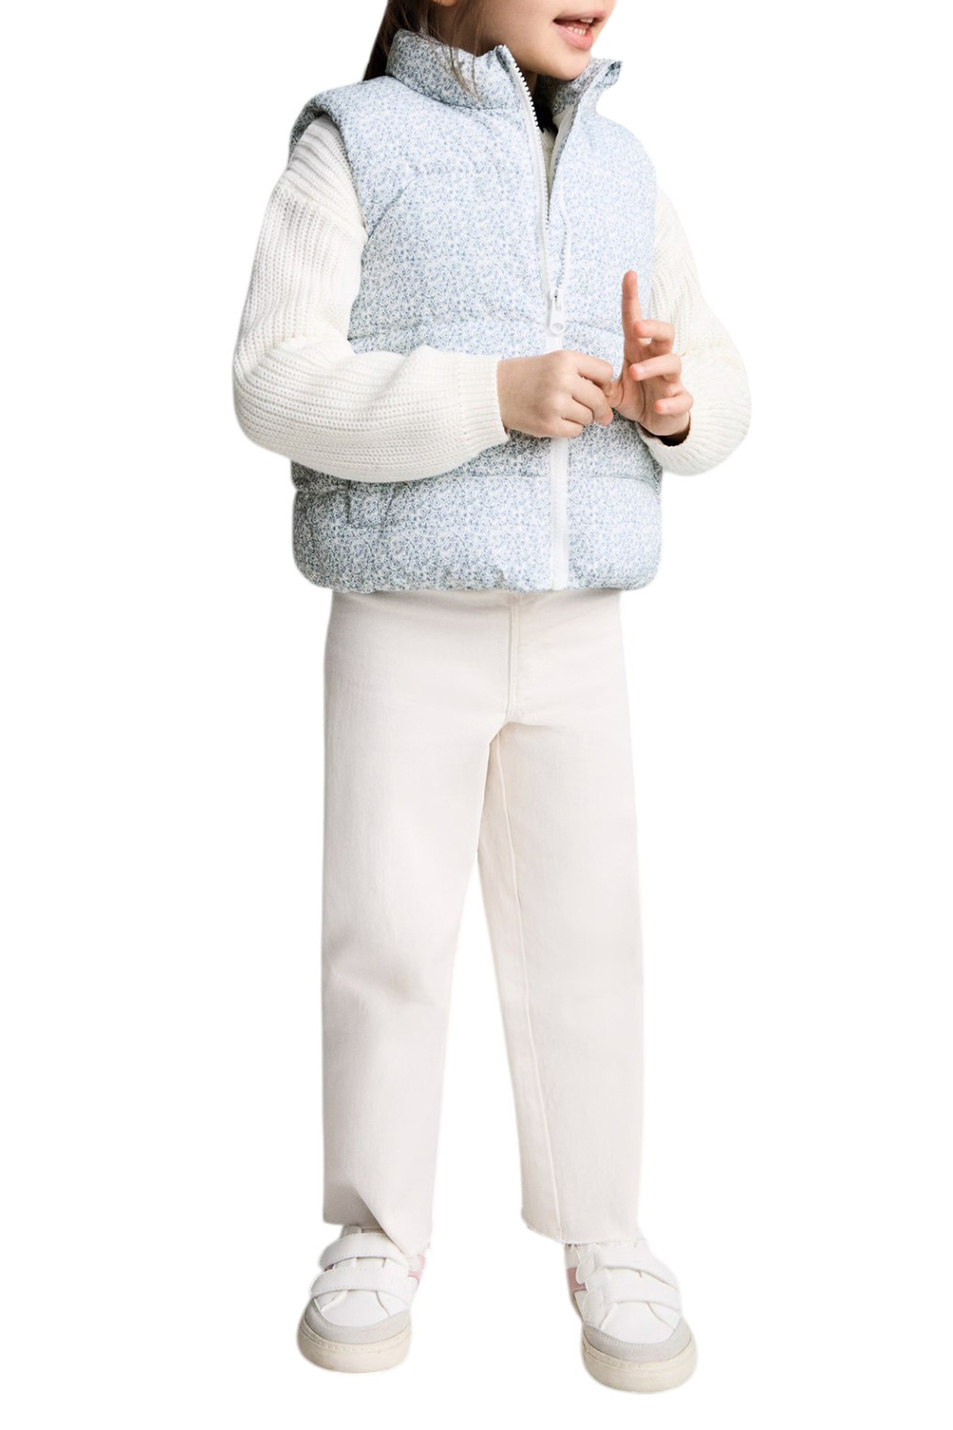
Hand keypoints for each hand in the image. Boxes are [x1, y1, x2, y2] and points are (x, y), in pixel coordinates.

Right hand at [497, 351, 615, 438]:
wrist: (496, 391)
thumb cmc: (527, 376)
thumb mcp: (556, 361)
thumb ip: (583, 372)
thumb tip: (609, 395)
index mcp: (566, 360)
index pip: (605, 373)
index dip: (605, 384)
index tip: (600, 389)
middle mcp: (562, 380)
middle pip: (600, 400)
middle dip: (600, 408)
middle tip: (598, 413)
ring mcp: (555, 404)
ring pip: (588, 418)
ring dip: (582, 418)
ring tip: (566, 411)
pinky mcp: (548, 424)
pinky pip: (575, 431)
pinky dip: (571, 428)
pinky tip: (559, 419)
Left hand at [602, 271, 692, 440]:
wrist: (659, 421)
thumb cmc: (638, 397)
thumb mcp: (613, 390)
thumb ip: (599, 384)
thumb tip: (579, 379)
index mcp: (640, 352)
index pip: (635, 321)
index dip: (633, 298)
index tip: (629, 275)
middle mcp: (658, 360)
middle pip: (665, 333)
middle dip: (653, 326)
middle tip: (637, 327)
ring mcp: (671, 380)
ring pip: (672, 362)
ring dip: (654, 366)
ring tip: (635, 372)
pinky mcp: (679, 400)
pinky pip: (681, 397)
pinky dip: (670, 402)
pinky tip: (658, 406)